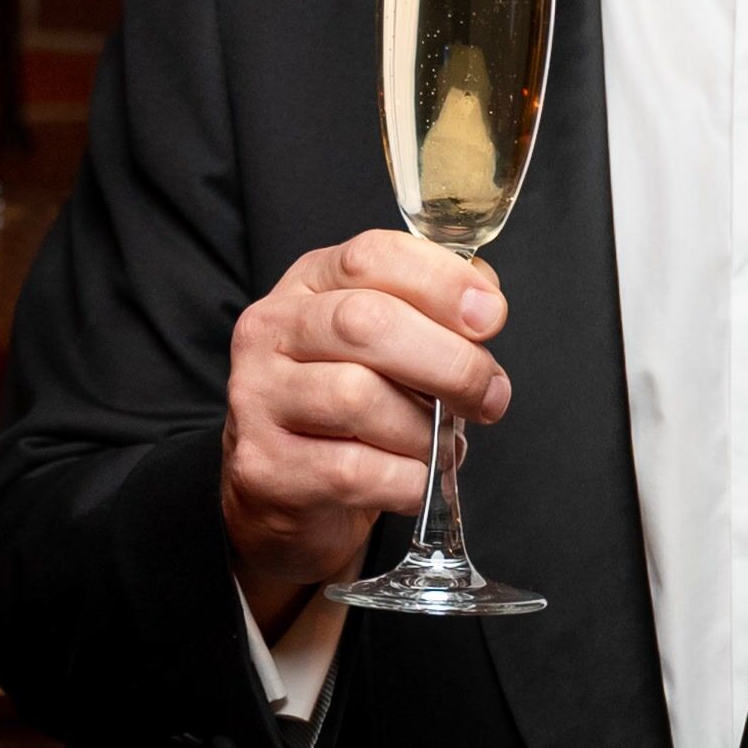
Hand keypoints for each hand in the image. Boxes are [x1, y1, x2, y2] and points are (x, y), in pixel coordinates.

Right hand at [224, 231, 510, 629]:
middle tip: (488, 396)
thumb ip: (435, 313)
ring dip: (424, 431)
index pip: (371, 257)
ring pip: (357, 398)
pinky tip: (413, 479)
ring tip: (440, 446)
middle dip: (449, 362)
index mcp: (308, 285)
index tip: (490, 318)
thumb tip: (483, 303)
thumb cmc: (350, 410)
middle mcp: (271, 331)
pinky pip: (353, 470)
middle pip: (365, 323)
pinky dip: (405, 480)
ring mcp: (257, 398)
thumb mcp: (387, 345)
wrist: (287, 490)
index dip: (441, 282)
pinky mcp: (264, 466)